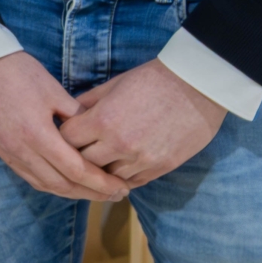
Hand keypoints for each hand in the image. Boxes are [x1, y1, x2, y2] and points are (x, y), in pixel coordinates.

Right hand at [0, 51, 129, 201]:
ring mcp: (8, 153)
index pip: (75, 169)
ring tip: (94, 192)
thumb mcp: (53, 89)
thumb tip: (98, 134)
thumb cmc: (17, 72)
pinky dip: (50, 184)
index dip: (100, 182)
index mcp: (37, 133)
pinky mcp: (0, 151)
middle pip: (61, 184)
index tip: (120, 187)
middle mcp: (21, 150)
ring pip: (44, 184)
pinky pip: (29, 177)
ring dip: (71, 192)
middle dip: (91, 193)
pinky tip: (64, 182)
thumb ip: (76, 116)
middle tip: (115, 195)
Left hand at [58, 60, 226, 187]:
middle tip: (79, 149)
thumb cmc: (153, 79)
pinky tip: (120, 167)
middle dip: (78, 155)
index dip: (64, 136)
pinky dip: (122, 177)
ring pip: (106, 178)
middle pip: (82, 162)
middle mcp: (119, 144)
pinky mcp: (160, 169)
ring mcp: (140, 160)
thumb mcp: (114, 84)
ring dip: (101, 170)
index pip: (66, 140)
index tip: (67, 133)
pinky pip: (131, 183)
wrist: (198, 87)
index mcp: (103, 120)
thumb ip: (88, 102)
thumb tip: (68, 114)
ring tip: (100, 160)